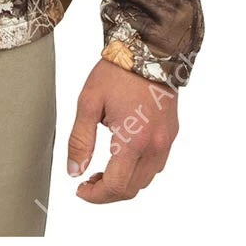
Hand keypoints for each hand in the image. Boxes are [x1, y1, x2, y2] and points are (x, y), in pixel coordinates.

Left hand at [67, 55, 179, 203]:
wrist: (147, 50)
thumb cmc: (117, 73)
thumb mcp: (89, 103)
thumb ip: (80, 140)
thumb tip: (74, 171)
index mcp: (133, 141)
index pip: (115, 186)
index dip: (95, 196)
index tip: (80, 190)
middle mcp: (155, 146)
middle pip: (132, 189)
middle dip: (107, 192)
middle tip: (88, 181)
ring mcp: (166, 141)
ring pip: (146, 180)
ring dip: (124, 183)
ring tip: (103, 171)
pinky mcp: (172, 133)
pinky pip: (156, 165)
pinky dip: (138, 170)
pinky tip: (123, 157)